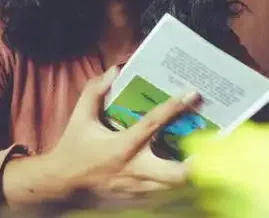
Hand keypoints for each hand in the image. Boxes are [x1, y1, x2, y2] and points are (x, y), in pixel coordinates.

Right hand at [46, 66, 200, 197]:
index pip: (154, 123)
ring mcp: (137, 187)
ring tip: (199, 154)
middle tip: (207, 144)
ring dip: (186, 171)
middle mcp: (134, 169)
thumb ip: (95, 92)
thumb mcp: (80, 117)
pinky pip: (161, 191)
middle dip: (196, 162)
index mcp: (123, 145)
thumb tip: (113, 71)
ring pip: (172, 186)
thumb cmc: (74, 147)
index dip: (175, 106)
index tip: (192, 94)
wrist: (61, 182)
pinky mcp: (136, 198)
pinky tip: (178, 168)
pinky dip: (171, 180)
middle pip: (176, 174)